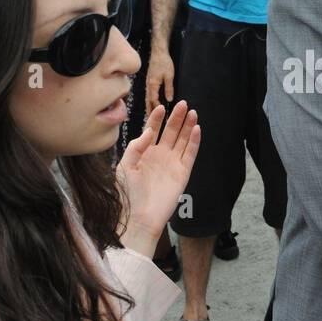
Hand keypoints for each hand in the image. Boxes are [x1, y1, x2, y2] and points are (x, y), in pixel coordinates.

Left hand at [117, 101, 200, 256]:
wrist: (139, 217)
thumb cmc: (128, 194)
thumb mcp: (125, 166)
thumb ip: (136, 147)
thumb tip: (148, 131)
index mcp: (144, 154)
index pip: (153, 131)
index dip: (157, 119)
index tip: (161, 107)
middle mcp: (160, 157)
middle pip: (171, 132)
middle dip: (177, 118)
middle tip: (183, 103)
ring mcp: (172, 164)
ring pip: (182, 140)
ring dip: (188, 126)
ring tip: (193, 111)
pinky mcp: (183, 173)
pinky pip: (190, 154)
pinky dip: (194, 141)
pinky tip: (196, 129)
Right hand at [145, 49, 175, 117]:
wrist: (158, 52)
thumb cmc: (164, 62)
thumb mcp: (169, 75)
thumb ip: (169, 88)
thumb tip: (169, 99)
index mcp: (152, 85)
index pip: (154, 101)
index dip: (158, 109)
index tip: (163, 117)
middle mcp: (148, 86)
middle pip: (148, 102)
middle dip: (150, 112)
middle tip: (152, 123)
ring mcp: (148, 84)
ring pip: (147, 99)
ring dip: (149, 108)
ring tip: (151, 118)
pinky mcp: (149, 82)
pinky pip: (148, 95)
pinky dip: (149, 102)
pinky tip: (152, 106)